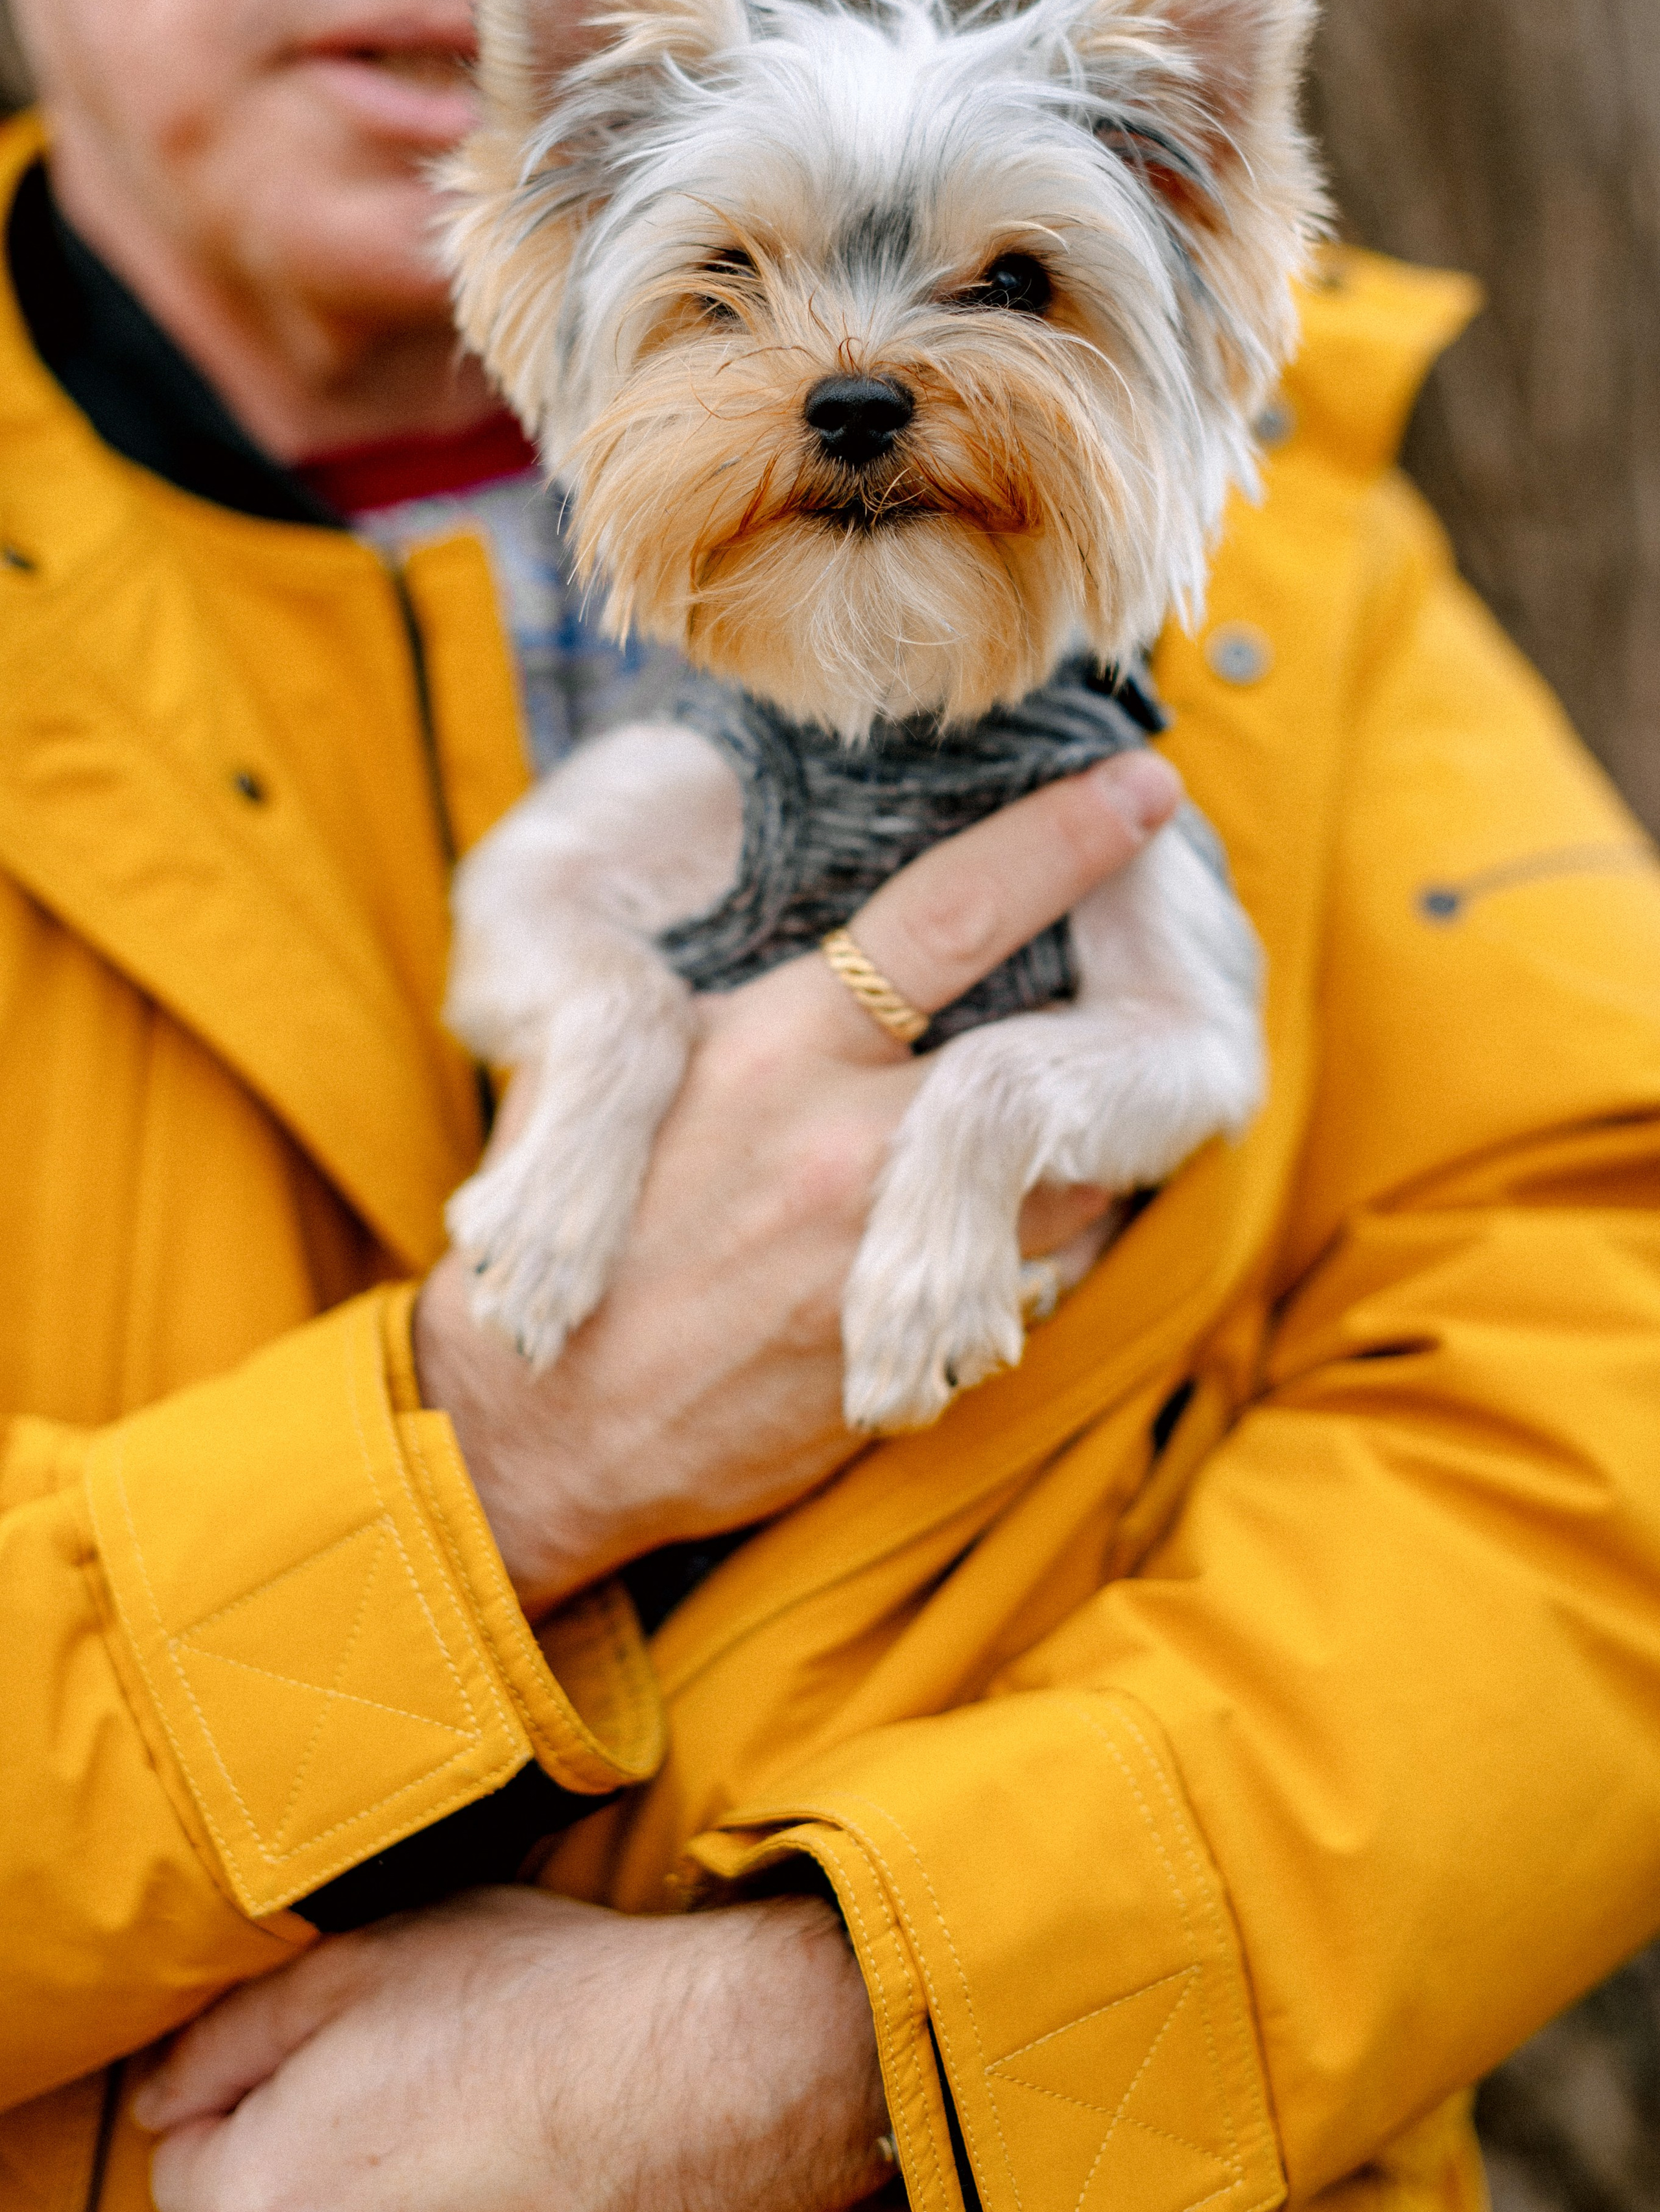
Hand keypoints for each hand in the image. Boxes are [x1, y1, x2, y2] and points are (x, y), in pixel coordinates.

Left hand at [135, 1890, 891, 2211]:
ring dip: (371, 2173)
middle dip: (300, 2136)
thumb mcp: (357, 1962)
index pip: (182, 2151)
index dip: (249, 2075)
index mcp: (255, 2196)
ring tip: (455, 2109)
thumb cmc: (532, 2006)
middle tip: (400, 2066)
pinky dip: (436, 2196)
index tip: (331, 2039)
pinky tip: (493, 2154)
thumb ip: (230, 2031)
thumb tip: (160, 2088)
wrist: (692, 2078)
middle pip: (254, 2202)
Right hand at [416, 749, 1181, 1615]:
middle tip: (1187, 962)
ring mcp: (888, 1256)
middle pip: (1049, 1062)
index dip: (1058, 840)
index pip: (949, 913)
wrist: (540, 1422)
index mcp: (774, 1048)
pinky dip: (1051, 1238)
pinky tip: (1040, 1210)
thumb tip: (844, 921)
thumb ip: (751, 1003)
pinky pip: (1032, 1280)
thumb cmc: (583, 1227)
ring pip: (1063, 1179)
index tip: (1139, 789)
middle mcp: (847, 1144)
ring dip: (1094, 1140)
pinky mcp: (907, 1351)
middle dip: (1124, 1012)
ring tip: (1112, 1097)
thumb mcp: (641, 1078)